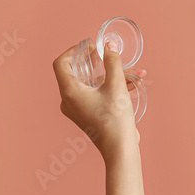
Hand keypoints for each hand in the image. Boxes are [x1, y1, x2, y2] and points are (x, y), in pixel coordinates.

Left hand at [52, 43, 145, 160]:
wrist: (120, 150)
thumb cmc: (115, 118)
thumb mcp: (116, 85)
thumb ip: (112, 61)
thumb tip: (109, 44)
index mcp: (69, 91)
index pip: (61, 62)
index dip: (74, 50)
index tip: (90, 46)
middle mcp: (68, 100)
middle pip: (75, 72)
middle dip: (95, 61)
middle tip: (106, 54)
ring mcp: (77, 109)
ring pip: (90, 83)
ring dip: (110, 75)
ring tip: (133, 70)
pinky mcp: (87, 114)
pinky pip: (95, 94)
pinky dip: (110, 87)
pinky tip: (133, 83)